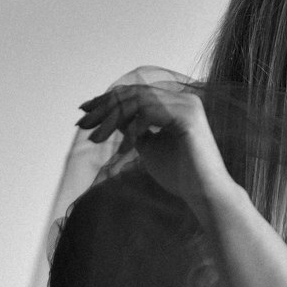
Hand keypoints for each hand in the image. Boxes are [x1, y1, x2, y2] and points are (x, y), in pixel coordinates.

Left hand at [76, 83, 231, 220]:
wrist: (204, 194)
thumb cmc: (179, 174)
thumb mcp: (148, 147)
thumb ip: (132, 128)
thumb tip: (111, 115)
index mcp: (175, 103)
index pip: (135, 92)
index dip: (107, 99)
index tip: (84, 111)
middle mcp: (183, 98)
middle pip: (134, 93)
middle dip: (104, 108)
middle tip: (82, 124)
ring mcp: (188, 104)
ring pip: (139, 101)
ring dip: (112, 119)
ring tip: (96, 138)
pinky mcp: (188, 116)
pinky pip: (150, 113)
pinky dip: (132, 130)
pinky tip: (123, 149)